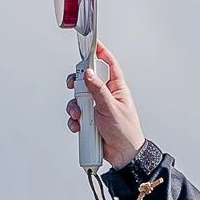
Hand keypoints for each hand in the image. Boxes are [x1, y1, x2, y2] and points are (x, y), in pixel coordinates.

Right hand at [67, 42, 146, 167]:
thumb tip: (88, 73)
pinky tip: (78, 126)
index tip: (92, 45)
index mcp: (116, 88)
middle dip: (78, 84)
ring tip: (79, 116)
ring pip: (78, 99)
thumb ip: (98, 89)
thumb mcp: (110, 107)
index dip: (101, 53)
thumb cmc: (125, 131)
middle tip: (74, 86)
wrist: (122, 155)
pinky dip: (74, 121)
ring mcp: (96, 108)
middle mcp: (105, 95)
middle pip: (87, 80)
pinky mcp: (89, 121)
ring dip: (75, 107)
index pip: (109, 65)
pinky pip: (76, 116)